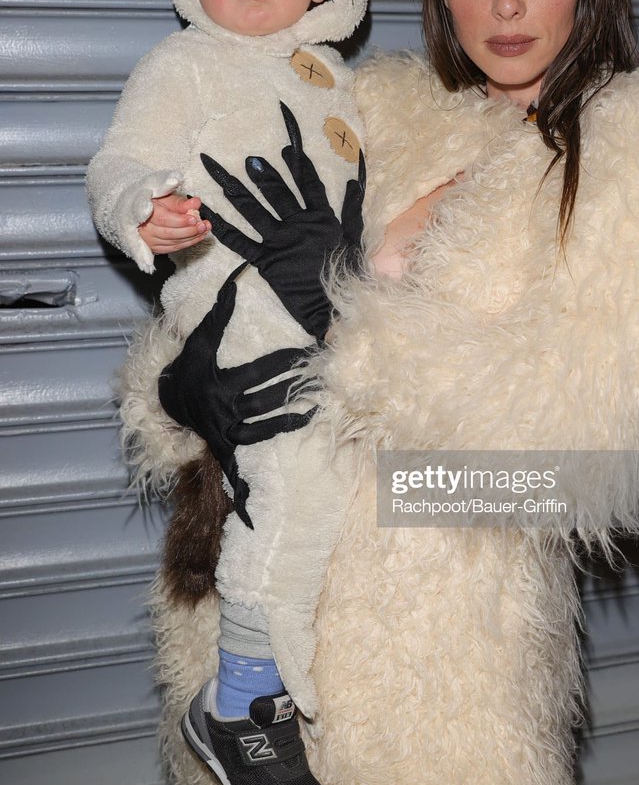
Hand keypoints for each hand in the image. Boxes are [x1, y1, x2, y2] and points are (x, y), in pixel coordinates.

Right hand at [139, 192, 210, 253]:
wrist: (142, 214)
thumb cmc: (154, 204)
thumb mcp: (166, 198)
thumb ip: (181, 202)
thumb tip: (196, 202)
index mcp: (144, 213)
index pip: (163, 219)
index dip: (180, 221)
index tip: (194, 219)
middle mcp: (145, 229)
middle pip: (169, 233)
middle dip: (189, 230)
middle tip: (203, 225)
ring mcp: (150, 241)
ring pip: (173, 242)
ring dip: (191, 237)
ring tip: (204, 230)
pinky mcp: (155, 248)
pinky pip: (173, 248)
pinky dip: (187, 243)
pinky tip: (197, 237)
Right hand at [158, 265, 317, 526]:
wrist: (164, 405)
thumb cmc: (187, 369)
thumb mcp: (200, 340)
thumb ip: (220, 311)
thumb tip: (236, 276)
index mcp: (222, 385)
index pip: (260, 371)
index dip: (285, 359)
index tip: (310, 348)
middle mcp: (226, 411)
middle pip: (268, 400)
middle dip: (297, 388)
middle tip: (328, 377)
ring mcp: (228, 435)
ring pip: (266, 431)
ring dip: (294, 424)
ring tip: (323, 415)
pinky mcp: (227, 452)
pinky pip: (239, 476)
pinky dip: (248, 497)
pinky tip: (270, 508)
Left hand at [199, 101, 364, 341]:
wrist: (334, 307)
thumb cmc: (348, 274)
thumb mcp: (355, 239)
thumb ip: (352, 209)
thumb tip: (352, 181)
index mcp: (322, 219)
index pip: (309, 186)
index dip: (298, 166)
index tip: (287, 149)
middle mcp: (298, 225)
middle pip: (278, 194)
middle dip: (263, 175)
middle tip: (249, 160)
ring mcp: (279, 242)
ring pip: (254, 212)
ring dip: (237, 191)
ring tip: (222, 175)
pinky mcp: (266, 261)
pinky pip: (240, 243)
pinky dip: (222, 227)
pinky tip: (208, 212)